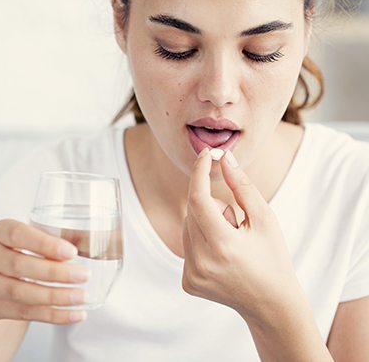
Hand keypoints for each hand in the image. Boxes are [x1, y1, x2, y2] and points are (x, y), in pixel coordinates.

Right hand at [0, 220, 89, 325]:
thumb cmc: (10, 251)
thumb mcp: (23, 238)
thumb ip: (52, 238)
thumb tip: (89, 241)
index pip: (18, 235)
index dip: (45, 244)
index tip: (72, 252)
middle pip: (21, 266)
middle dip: (56, 273)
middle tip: (84, 275)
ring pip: (21, 293)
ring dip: (56, 297)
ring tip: (81, 296)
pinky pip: (23, 313)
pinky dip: (52, 315)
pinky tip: (73, 314)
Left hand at [182, 148, 301, 320]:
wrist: (270, 304)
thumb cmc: (273, 257)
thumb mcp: (265, 219)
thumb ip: (242, 186)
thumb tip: (224, 159)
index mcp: (223, 246)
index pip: (198, 199)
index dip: (199, 172)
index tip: (206, 154)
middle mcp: (201, 263)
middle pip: (192, 211)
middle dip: (211, 205)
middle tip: (236, 223)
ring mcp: (192, 275)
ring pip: (187, 226)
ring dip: (206, 223)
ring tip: (231, 242)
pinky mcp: (187, 282)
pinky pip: (187, 245)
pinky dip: (201, 240)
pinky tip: (222, 255)